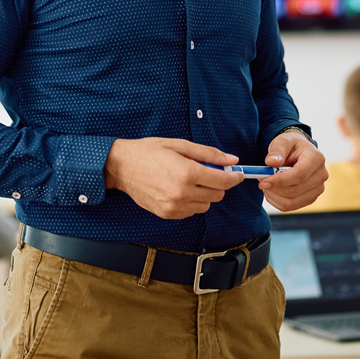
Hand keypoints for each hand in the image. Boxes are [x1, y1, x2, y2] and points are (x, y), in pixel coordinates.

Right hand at [104, 138, 244, 219]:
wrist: (121, 167)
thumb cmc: (148, 152)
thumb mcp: (179, 145)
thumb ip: (208, 153)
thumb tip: (231, 159)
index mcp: (187, 172)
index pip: (222, 180)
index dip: (234, 176)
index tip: (237, 173)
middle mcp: (182, 192)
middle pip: (217, 195)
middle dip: (218, 183)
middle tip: (208, 171)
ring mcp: (174, 206)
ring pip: (206, 205)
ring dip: (205, 194)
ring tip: (190, 180)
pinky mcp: (167, 214)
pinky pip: (191, 211)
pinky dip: (192, 202)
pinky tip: (181, 189)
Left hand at [258, 130, 326, 210]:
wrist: (299, 152)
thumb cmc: (291, 146)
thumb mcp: (283, 141)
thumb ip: (277, 151)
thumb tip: (271, 162)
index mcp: (316, 158)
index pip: (299, 175)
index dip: (280, 181)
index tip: (263, 182)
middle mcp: (321, 175)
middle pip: (295, 191)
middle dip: (274, 188)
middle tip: (261, 181)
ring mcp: (318, 189)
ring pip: (291, 202)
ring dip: (274, 195)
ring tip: (266, 183)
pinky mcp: (311, 198)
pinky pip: (290, 206)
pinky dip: (277, 201)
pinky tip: (272, 190)